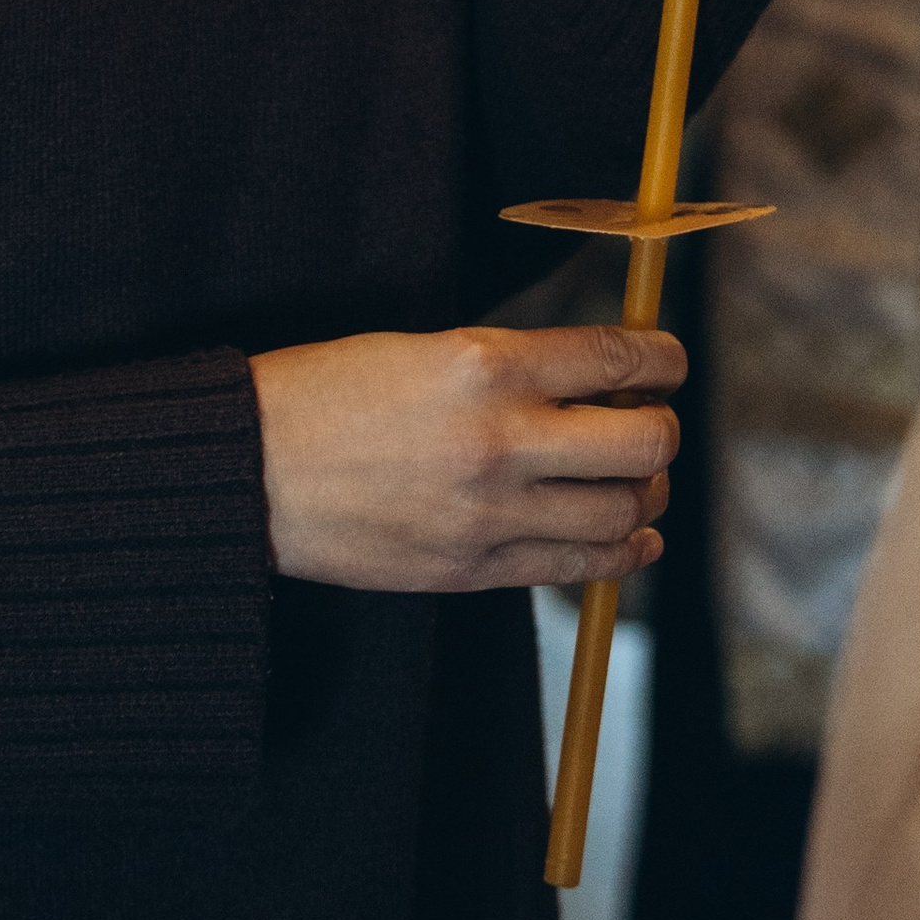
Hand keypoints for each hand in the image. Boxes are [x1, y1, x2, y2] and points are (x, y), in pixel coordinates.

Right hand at [249, 323, 681, 591]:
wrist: (252, 471)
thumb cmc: (328, 393)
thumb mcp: (424, 348)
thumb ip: (511, 364)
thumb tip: (597, 378)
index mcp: (483, 363)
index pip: (616, 357)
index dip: (662, 359)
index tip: (667, 362)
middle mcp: (498, 439)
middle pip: (643, 443)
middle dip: (660, 428)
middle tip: (646, 421)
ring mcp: (489, 514)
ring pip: (623, 512)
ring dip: (645, 494)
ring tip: (633, 482)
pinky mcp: (472, 571)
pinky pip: (578, 568)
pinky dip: (620, 552)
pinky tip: (627, 537)